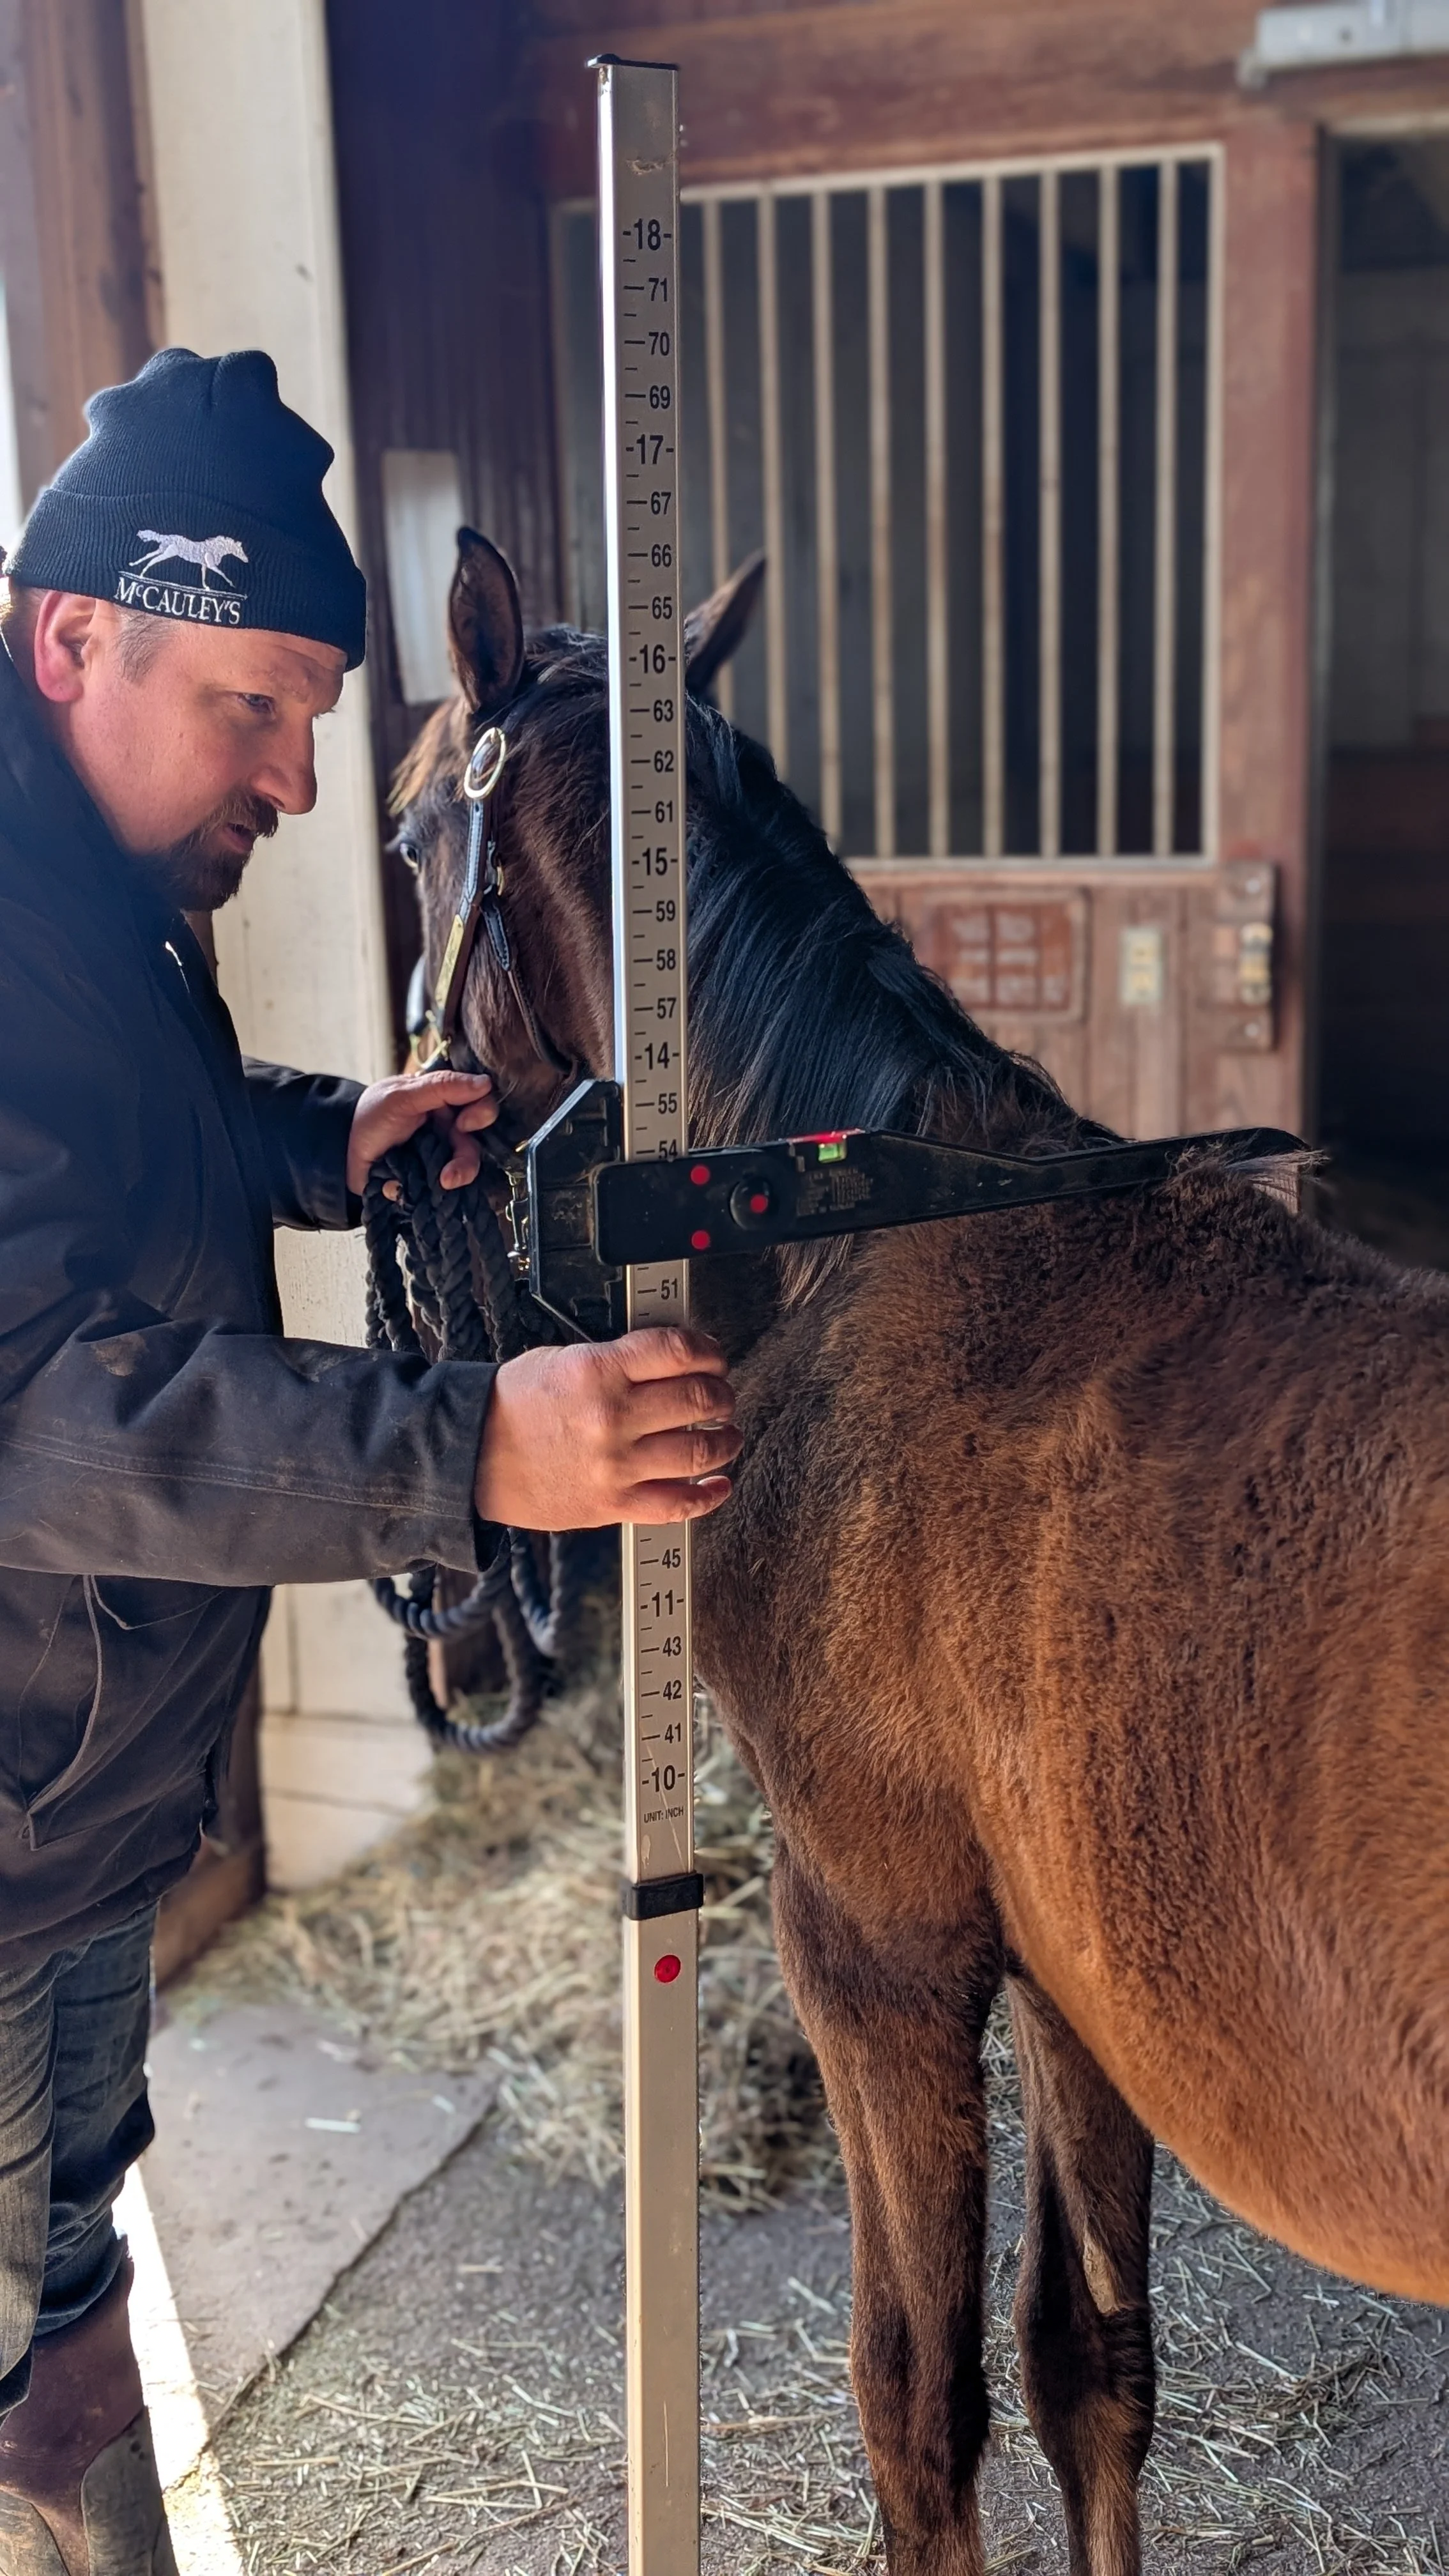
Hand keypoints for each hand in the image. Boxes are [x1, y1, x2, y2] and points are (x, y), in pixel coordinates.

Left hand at [347, 1069, 497, 1197]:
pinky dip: (434, 1190)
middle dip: (468, 1158)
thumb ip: (443, 1087)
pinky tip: (412, 1187)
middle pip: (475, 1144)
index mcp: (443, 1102)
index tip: (467, 1123)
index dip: (481, 1113)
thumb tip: (486, 1083)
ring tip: (442, 1183)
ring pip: (464, 1168)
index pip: (478, 1104)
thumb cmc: (371, 1116)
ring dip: (457, 1176)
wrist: (340, 1151)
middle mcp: (446, 1129)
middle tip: (454, 1167)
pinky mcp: (429, 1178)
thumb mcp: (404, 1096)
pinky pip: (445, 1188)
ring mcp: (439, 1155)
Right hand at [475, 1327, 740, 1528]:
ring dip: (725, 1441)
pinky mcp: (613, 1504)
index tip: (713, 1358)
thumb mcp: (561, 1359)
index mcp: (599, 1370)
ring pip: (700, 1451)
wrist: (472, 1456)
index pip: (679, 1351)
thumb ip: (617, 1360)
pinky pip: (678, 1504)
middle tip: (722, 1396)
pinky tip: (719, 1484)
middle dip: (722, 1394)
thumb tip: (668, 1361)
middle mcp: (612, 1416)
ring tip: (726, 1435)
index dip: (709, 1352)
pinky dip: (709, 1495)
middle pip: (699, 1398)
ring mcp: (616, 1464)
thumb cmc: (512, 1407)